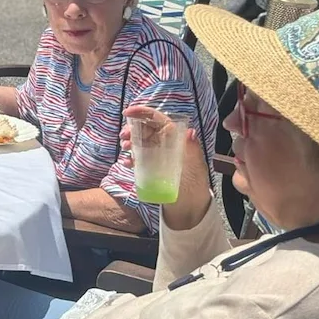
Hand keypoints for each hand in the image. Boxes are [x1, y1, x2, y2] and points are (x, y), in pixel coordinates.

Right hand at [121, 105, 210, 220]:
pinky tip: (127, 163)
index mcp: (176, 139)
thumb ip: (192, 149)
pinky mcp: (150, 168)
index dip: (144, 113)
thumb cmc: (195, 184)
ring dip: (129, 142)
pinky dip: (129, 158)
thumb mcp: (195, 166)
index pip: (159, 120)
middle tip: (123, 135)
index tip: (128, 112)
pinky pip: (137, 159)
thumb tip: (189, 132)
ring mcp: (157, 156)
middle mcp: (165, 144)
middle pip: (146, 129)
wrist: (189, 206)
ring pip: (139, 142)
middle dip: (132, 128)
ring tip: (125, 147)